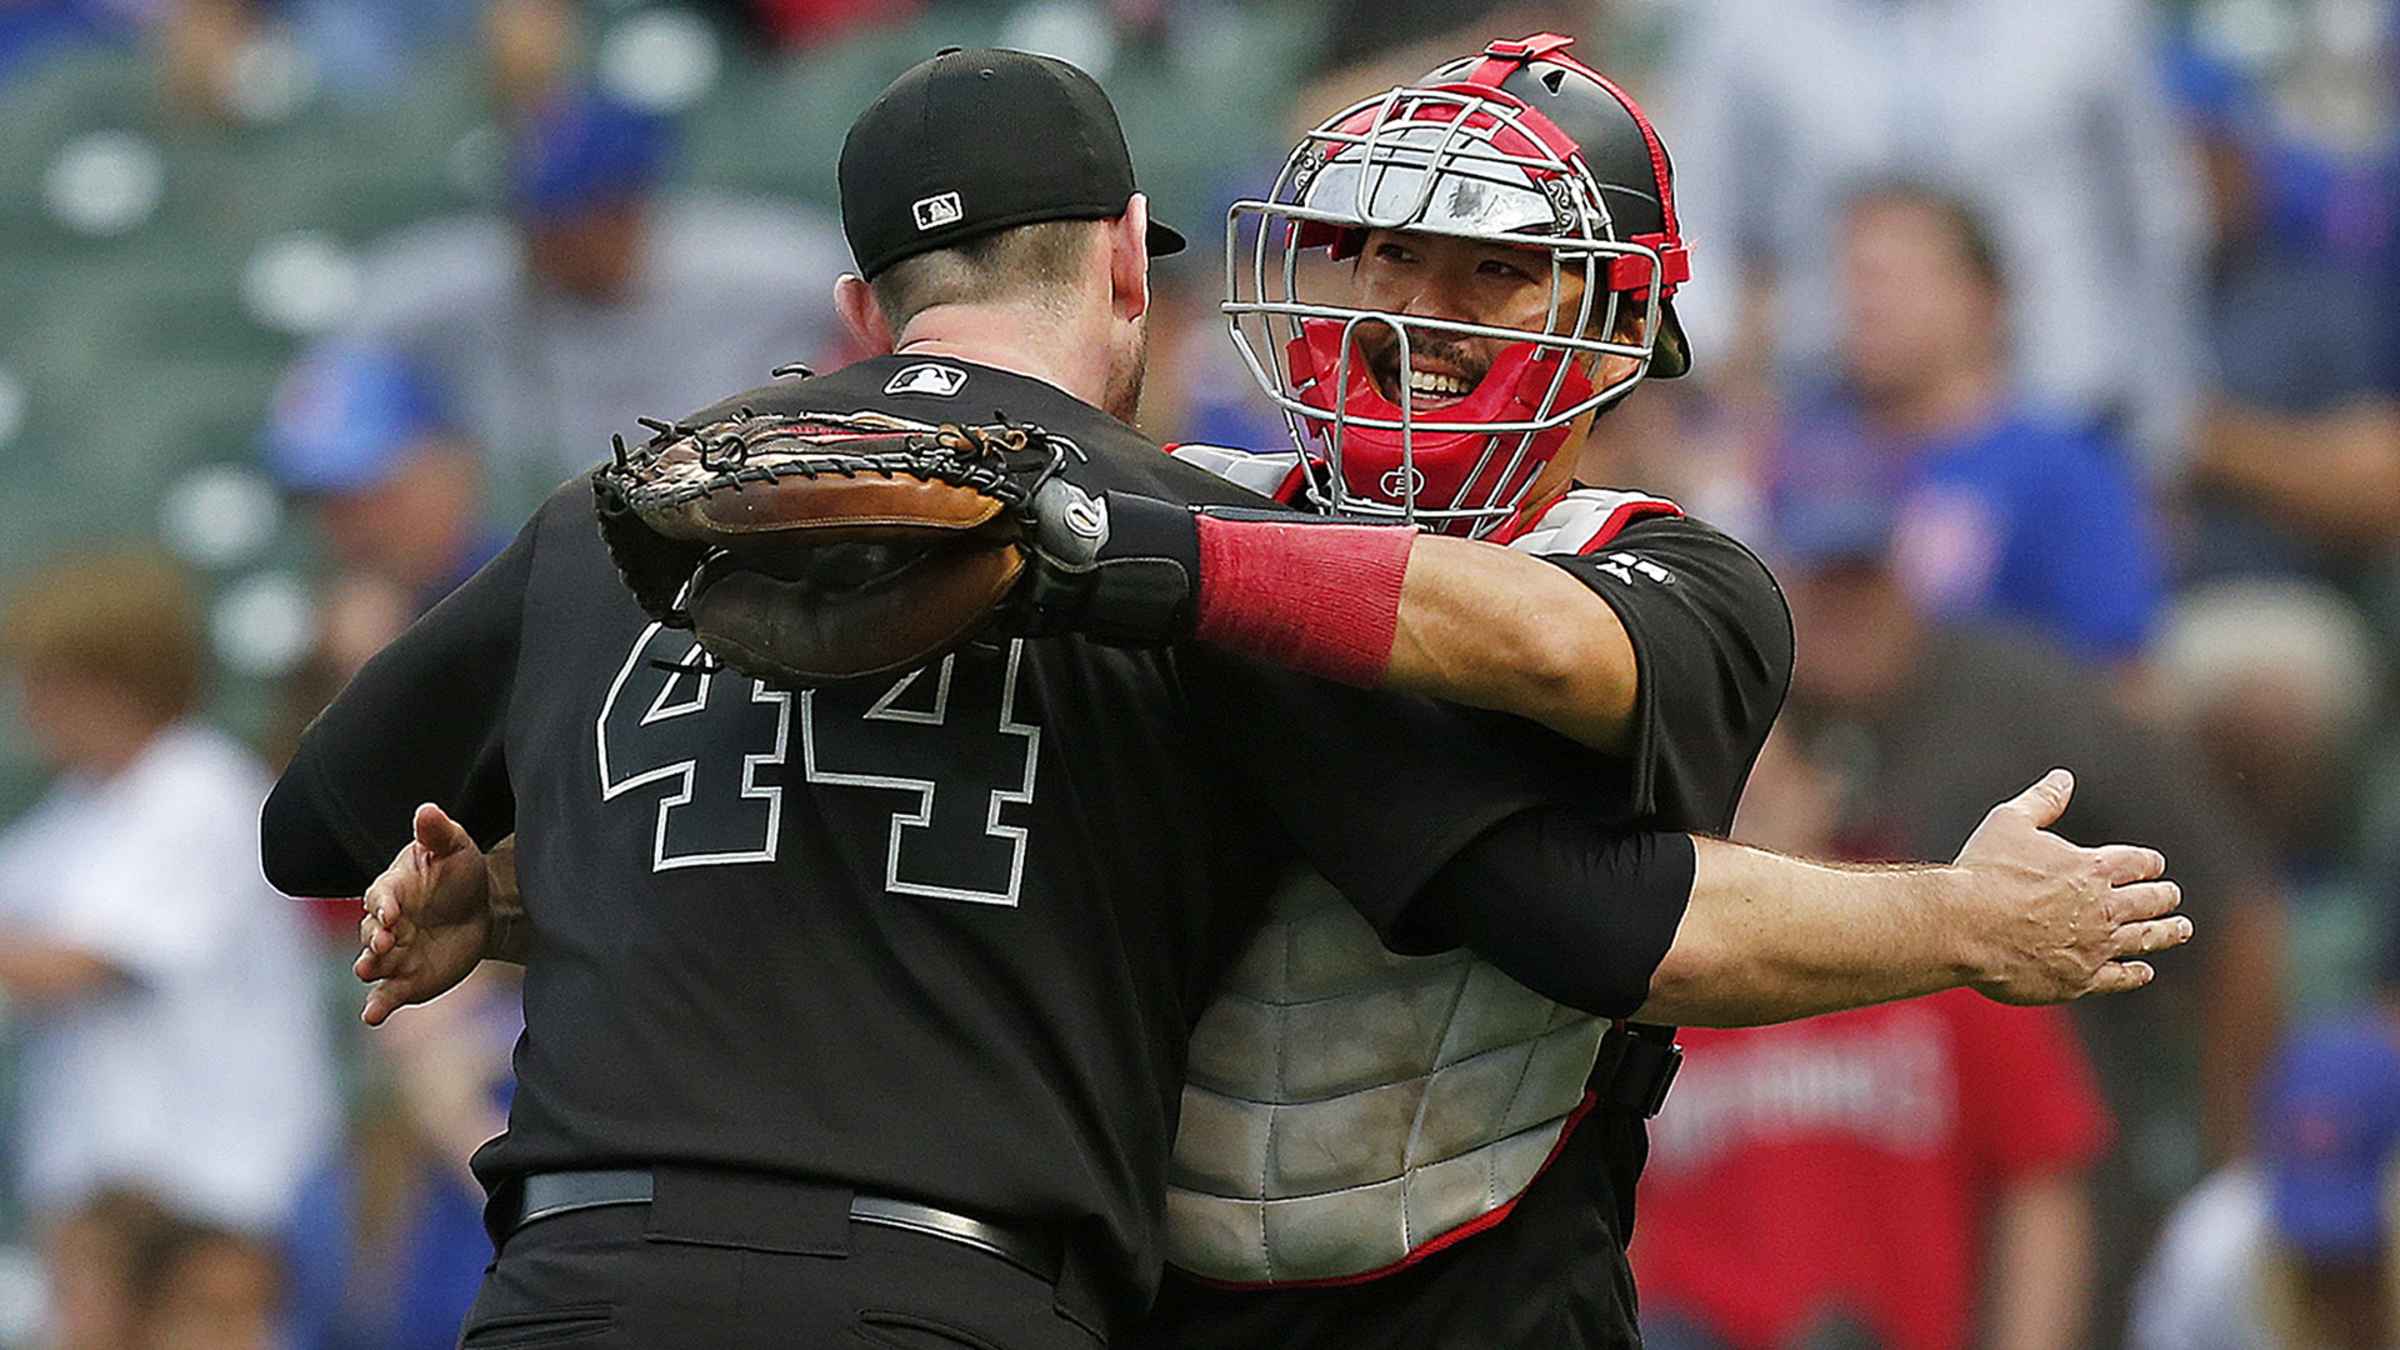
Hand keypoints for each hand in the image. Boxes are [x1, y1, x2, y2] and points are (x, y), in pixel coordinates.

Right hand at [355, 803, 494, 1025]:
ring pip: (372, 963)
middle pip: (370, 932)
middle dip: (374, 938)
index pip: (380, 896)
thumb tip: (427, 810)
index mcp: (392, 889)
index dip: (383, 904)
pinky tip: (371, 1016)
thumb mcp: (454, 847)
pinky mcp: (404, 980)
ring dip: (369, 967)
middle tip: (384, 942)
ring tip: (368, 971)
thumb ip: (437, 832)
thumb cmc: (459, 873)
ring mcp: (393, 954)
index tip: (391, 911)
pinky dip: (376, 1005)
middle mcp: (385, 924)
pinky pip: (386, 995)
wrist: (481, 909)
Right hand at [1951, 770, 2190, 1003]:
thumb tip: (2063, 777)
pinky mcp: (2081, 979)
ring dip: (2167, 932)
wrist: (1966, 927)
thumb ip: (2042, 800)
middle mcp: (2104, 908)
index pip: (2137, 863)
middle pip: (2150, 901)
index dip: (2148, 863)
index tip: (2154, 865)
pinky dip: (2136, 973)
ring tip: (2181, 929)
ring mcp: (2096, 947)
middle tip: (2172, 896)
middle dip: (2164, 896)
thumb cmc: (1985, 872)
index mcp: (2093, 868)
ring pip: (2145, 939)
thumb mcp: (2010, 823)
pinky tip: (2144, 970)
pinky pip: (2120, 977)